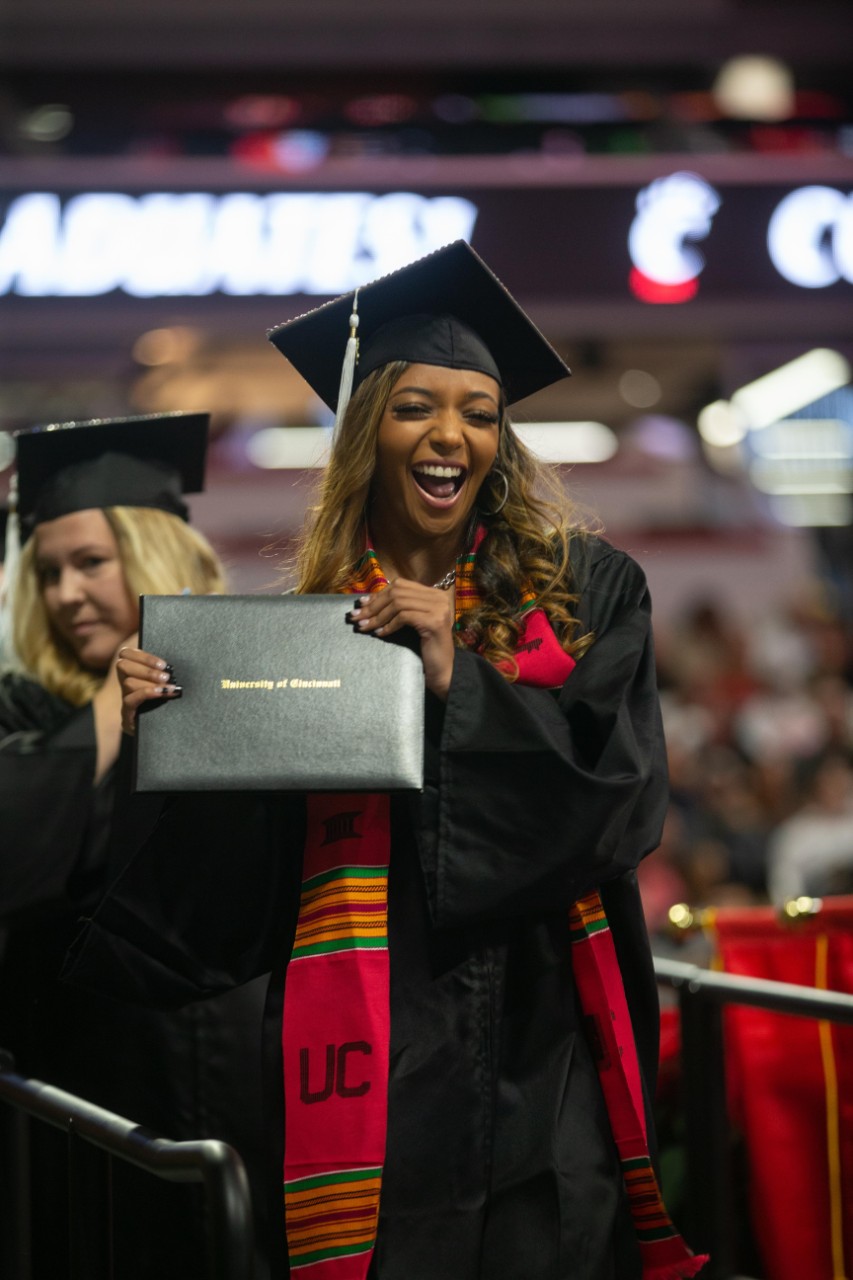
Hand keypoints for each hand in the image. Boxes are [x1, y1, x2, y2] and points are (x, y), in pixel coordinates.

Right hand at [116, 640, 180, 735]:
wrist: (168, 737)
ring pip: (128, 682)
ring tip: (168, 686)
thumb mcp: (170, 684)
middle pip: (122, 665)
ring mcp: (125, 701)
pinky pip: (130, 700)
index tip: (164, 664)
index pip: (125, 654)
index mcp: (133, 673)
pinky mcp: (127, 716)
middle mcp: (125, 685)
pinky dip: (148, 693)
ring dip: (150, 681)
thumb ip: (168, 669)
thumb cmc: (174, 706)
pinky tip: (163, 693)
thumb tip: (180, 651)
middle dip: (146, 668)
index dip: (143, 656)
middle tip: (167, 675)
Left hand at [350, 580, 454, 699]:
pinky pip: (404, 617)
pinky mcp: (434, 622)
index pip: (400, 586)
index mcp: (434, 594)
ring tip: (364, 627)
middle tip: (356, 617)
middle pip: (397, 592)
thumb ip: (399, 608)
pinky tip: (380, 634)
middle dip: (374, 605)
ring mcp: (438, 609)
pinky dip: (389, 625)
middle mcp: (439, 597)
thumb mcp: (412, 622)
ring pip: (398, 604)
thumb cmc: (425, 647)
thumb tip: (366, 600)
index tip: (361, 604)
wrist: (443, 670)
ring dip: (377, 616)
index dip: (378, 594)